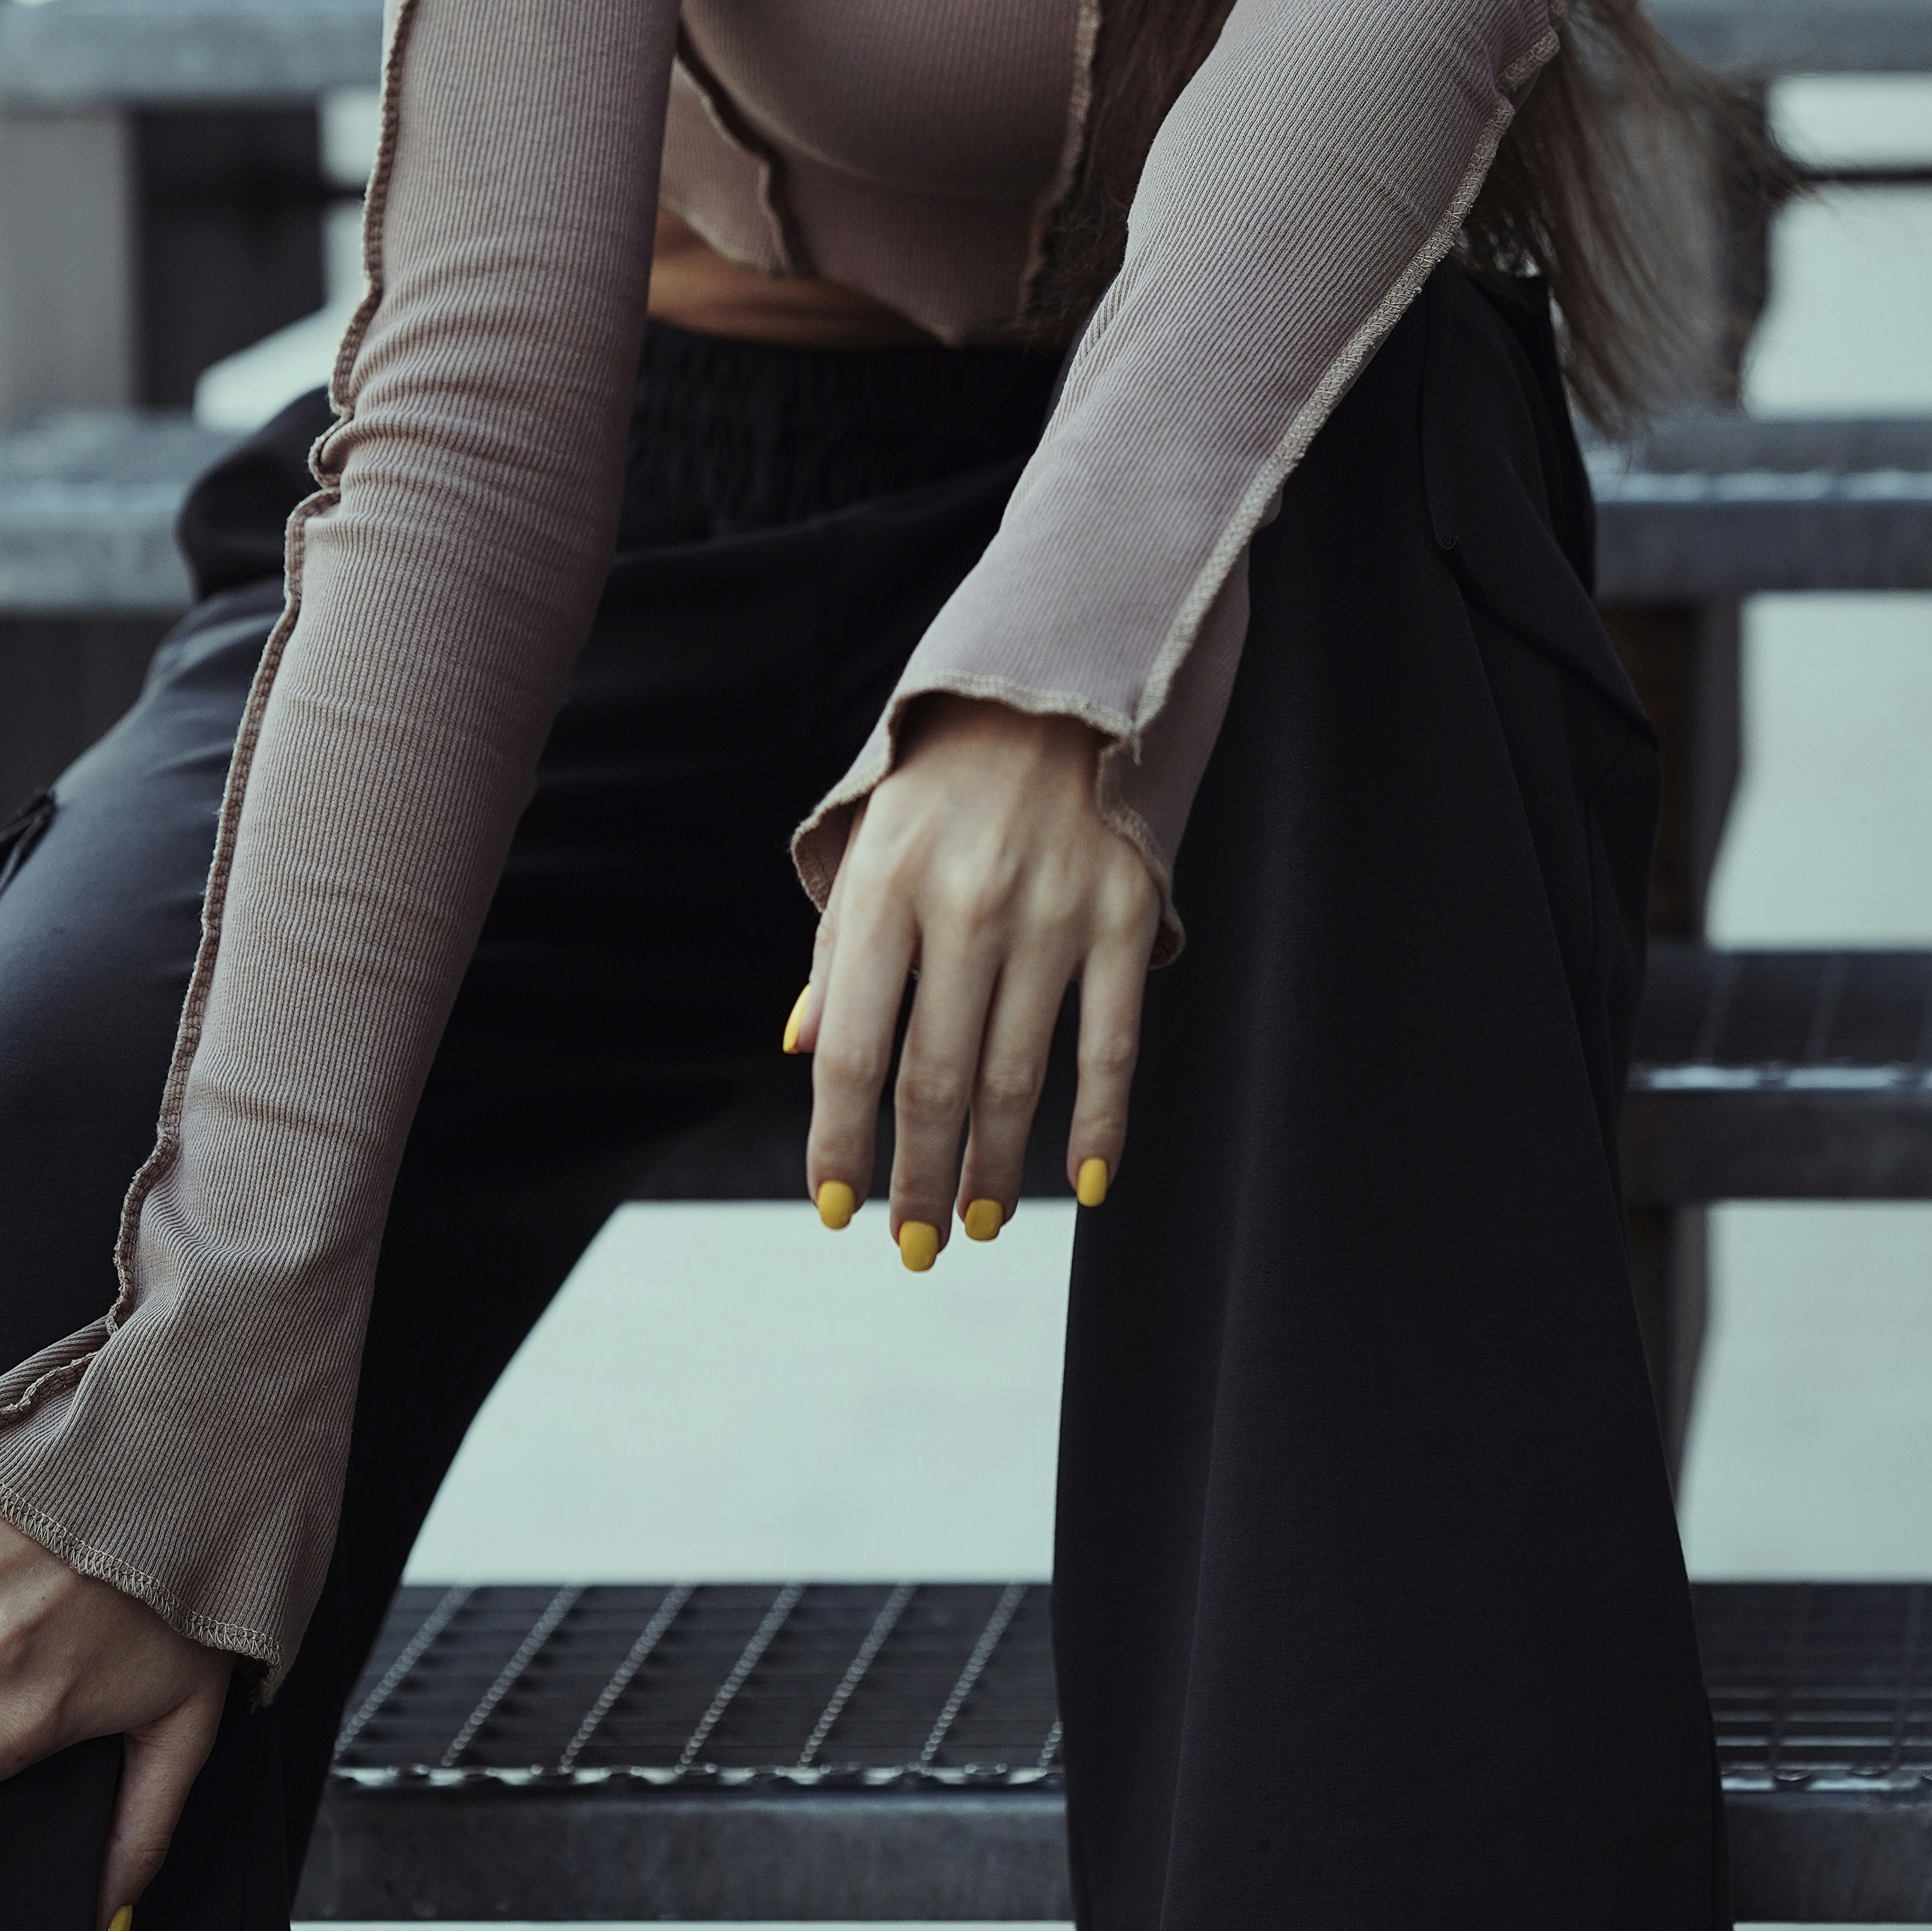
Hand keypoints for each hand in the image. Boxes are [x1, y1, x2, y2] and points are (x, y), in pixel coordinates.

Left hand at [791, 693, 1156, 1259]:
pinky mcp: (1126, 912)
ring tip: (975, 1220)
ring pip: (1017, 1078)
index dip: (839, 1143)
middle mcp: (966, 904)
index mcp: (883, 887)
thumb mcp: (866, 845)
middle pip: (933, 1082)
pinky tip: (1085, 1185)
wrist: (1056, 686)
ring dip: (993, 1168)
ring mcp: (1052, 911)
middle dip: (919, 1179)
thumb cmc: (942, 783)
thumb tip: (805, 1053)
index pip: (849, 1050)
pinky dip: (1101, 1126)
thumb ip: (838, 951)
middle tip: (914, 1244)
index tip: (837, 1209)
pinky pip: (1113, 1045)